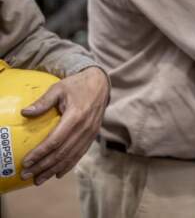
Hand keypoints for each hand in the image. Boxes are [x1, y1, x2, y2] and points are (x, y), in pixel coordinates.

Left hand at [21, 66, 108, 184]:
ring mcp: (90, 133)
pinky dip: (68, 165)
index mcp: (76, 116)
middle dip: (43, 166)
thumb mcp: (58, 88)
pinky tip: (58, 174)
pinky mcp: (93, 135)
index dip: (40, 153)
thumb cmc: (77, 85)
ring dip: (54, 170)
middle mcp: (84, 128)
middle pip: (62, 152)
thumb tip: (24, 112)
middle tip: (27, 175)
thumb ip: (43, 101)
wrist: (101, 84)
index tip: (26, 162)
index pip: (55, 140)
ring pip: (71, 156)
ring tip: (39, 180)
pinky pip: (80, 154)